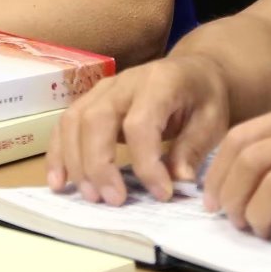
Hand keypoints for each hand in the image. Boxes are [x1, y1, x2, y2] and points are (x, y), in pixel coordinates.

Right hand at [46, 54, 231, 204]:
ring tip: (90, 197)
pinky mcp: (90, 101)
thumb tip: (178, 179)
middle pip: (96, 119)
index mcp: (160, 83)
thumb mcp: (212, 121)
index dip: (145, 163)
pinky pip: (64, 124)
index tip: (161, 194)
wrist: (192, 71)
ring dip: (76, 162)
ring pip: (74, 121)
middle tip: (113, 200)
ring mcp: (103, 90)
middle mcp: (125, 82)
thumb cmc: (203, 97)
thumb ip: (192, 149)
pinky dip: (57, 153)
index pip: (140, 123)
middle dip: (99, 164)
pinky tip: (58, 182)